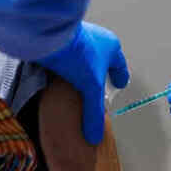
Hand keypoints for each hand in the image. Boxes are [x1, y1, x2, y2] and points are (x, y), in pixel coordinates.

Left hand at [37, 21, 129, 144]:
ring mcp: (77, 37)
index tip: (120, 84)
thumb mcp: (91, 87)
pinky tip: (60, 75)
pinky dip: (67, 65)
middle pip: (101, 59)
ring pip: (84, 56)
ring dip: (82, 68)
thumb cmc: (78, 54)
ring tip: (78, 83)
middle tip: (99, 86)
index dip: (120, 76)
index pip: (119, 64)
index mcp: (110, 46)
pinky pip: (68, 55)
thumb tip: (94, 136)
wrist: (49, 34)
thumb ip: (94, 113)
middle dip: (100, 72)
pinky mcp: (60, 39)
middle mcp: (96, 38)